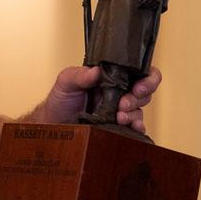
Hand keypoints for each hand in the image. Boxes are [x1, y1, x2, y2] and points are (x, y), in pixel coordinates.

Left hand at [39, 66, 161, 134]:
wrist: (54, 123)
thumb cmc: (61, 100)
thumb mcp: (66, 81)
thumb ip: (80, 74)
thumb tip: (97, 71)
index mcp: (111, 76)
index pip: (138, 71)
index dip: (147, 78)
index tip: (138, 86)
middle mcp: (119, 91)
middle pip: (144, 91)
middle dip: (138, 97)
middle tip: (123, 104)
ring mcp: (120, 110)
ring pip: (140, 109)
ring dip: (134, 114)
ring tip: (120, 117)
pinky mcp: (118, 126)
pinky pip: (135, 127)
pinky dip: (137, 128)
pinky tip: (131, 128)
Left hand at [137, 0, 166, 8]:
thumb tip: (139, 2)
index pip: (144, 2)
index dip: (140, 4)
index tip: (138, 6)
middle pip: (146, 4)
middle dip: (143, 6)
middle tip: (140, 7)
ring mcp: (156, 0)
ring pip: (150, 6)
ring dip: (146, 7)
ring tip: (143, 7)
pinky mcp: (158, 1)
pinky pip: (154, 6)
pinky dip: (151, 7)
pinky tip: (148, 6)